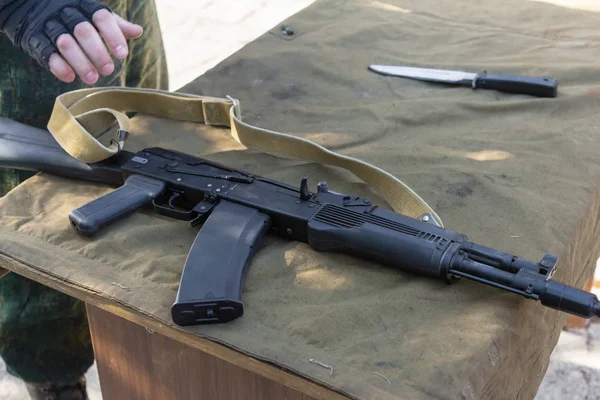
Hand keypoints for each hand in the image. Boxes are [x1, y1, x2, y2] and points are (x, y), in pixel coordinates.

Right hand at [0, 0, 144, 84]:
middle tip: (108, 71)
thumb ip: (115, 25)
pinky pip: (46, 52)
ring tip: (92, 79)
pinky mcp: (35, 39)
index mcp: (85, 6)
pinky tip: (70, 77)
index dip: (113, 36)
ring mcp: (50, 25)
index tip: (122, 55)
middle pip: (83, 31)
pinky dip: (59, 66)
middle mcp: (67, 14)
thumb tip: (138, 31)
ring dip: (80, 62)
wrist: (32, 8)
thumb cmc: (75, 16)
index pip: (101, 17)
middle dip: (97, 52)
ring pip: (65, 43)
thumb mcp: (94, 16)